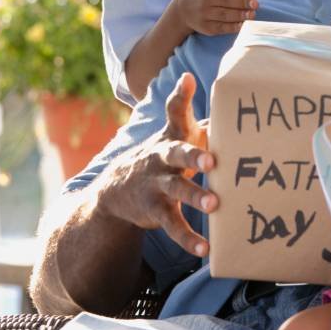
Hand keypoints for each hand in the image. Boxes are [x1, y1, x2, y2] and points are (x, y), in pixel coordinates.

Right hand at [93, 72, 217, 256]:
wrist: (115, 190)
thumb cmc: (162, 156)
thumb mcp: (175, 134)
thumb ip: (198, 117)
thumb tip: (213, 90)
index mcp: (172, 135)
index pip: (174, 110)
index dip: (181, 95)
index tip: (188, 80)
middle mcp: (162, 157)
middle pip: (176, 152)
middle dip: (194, 154)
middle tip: (212, 160)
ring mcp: (156, 184)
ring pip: (176, 189)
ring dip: (195, 196)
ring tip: (214, 205)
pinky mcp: (155, 210)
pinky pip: (172, 224)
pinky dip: (188, 237)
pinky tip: (205, 249)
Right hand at [179, 0, 256, 34]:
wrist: (184, 8)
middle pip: (227, 0)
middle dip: (242, 2)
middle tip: (256, 4)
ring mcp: (205, 13)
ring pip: (225, 15)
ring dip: (240, 15)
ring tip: (253, 14)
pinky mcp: (206, 27)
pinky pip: (221, 27)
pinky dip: (233, 27)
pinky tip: (243, 24)